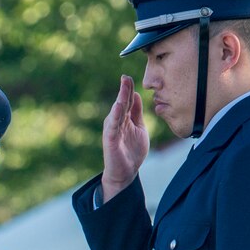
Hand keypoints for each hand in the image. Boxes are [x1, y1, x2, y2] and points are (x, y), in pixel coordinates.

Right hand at [99, 75, 148, 203]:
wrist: (125, 172)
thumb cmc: (132, 151)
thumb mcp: (139, 127)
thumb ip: (137, 112)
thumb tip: (136, 94)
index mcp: (124, 118)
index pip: (127, 100)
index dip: (128, 88)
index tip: (129, 76)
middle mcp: (116, 121)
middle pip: (121, 102)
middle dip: (123, 89)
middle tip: (125, 76)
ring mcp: (112, 130)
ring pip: (117, 111)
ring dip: (120, 98)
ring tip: (123, 87)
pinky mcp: (110, 139)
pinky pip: (113, 126)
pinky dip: (115, 115)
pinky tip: (118, 107)